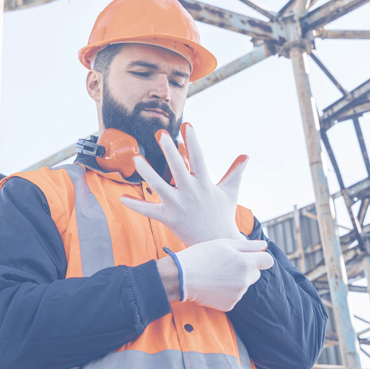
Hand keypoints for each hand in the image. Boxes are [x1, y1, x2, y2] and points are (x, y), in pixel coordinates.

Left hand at [120, 123, 248, 245]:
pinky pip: (150, 211)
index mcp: (205, 183)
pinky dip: (136, 205)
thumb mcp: (230, 192)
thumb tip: (246, 155)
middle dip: (169, 150)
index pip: (198, 157)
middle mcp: (191, 192)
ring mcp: (178, 205)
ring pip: (159, 186)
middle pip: (178, 167)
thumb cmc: (223, 215)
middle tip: (161, 134)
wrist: (218, 243)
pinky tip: (123, 198)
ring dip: (147, 172)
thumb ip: (235, 172)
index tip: (187, 125)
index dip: (192, 141)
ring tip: (137, 158)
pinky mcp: (169, 218)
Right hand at [175, 238, 273, 311]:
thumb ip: (248, 246)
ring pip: (243, 285)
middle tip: (226, 263)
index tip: (250, 256)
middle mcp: (245, 281)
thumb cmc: (202, 255)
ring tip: (216, 274)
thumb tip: (264, 246)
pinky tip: (213, 285)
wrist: (181, 277)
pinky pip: (234, 296)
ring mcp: (238, 295)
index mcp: (246, 264)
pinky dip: (227, 291)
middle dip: (246, 268)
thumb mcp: (224, 243)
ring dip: (235, 280)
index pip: (267, 261)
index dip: (260, 257)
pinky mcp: (229, 305)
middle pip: (255, 274)